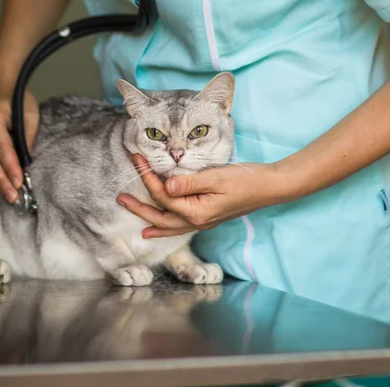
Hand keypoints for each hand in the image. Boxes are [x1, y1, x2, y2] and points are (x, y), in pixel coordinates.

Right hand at [0, 90, 38, 201]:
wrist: (2, 95)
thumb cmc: (18, 104)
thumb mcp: (30, 117)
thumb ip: (27, 139)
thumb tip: (26, 163)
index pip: (3, 149)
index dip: (11, 167)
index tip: (19, 182)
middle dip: (2, 181)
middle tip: (13, 195)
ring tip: (6, 195)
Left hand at [117, 156, 286, 238]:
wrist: (269, 187)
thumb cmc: (245, 180)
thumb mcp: (216, 178)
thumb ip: (189, 183)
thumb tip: (164, 187)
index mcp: (197, 212)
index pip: (164, 196)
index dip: (148, 178)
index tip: (138, 160)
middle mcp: (197, 221)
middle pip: (160, 216)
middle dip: (138, 206)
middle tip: (120, 197)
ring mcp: (202, 222)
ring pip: (167, 224)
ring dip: (147, 217)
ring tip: (130, 211)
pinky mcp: (206, 216)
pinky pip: (178, 225)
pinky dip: (163, 226)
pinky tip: (154, 228)